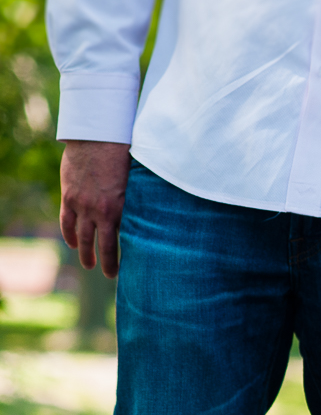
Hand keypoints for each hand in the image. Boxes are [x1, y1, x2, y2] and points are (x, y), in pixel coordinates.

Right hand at [60, 140, 130, 277]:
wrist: (97, 138)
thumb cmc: (125, 156)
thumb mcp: (139, 181)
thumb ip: (142, 199)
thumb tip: (159, 213)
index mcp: (122, 208)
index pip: (126, 239)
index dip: (129, 253)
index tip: (135, 267)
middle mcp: (101, 211)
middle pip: (103, 245)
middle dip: (107, 262)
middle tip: (111, 275)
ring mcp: (82, 205)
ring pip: (82, 237)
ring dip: (86, 253)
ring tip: (88, 266)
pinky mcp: (69, 197)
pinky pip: (67, 222)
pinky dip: (70, 235)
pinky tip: (73, 244)